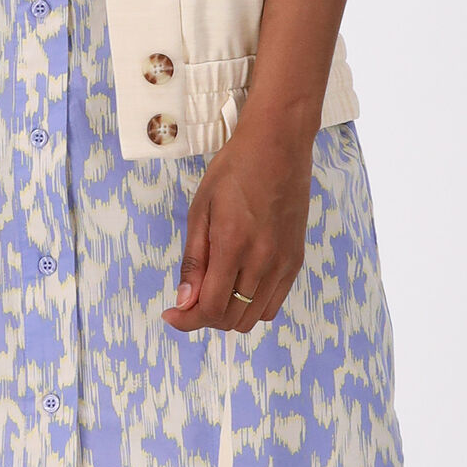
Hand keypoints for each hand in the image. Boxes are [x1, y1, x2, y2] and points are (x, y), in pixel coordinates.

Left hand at [163, 110, 311, 335]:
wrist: (278, 146)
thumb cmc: (234, 170)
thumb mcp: (200, 209)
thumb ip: (194, 259)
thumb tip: (184, 300)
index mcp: (234, 245)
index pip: (211, 307)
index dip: (187, 320)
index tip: (171, 314)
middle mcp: (263, 260)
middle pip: (232, 319)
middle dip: (204, 318)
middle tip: (189, 300)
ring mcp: (284, 263)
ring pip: (254, 317)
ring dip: (229, 314)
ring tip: (213, 292)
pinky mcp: (296, 260)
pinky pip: (273, 303)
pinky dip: (252, 305)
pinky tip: (238, 286)